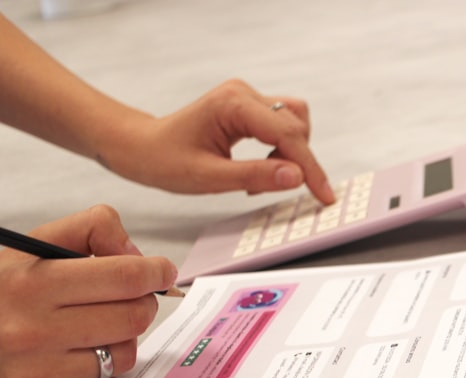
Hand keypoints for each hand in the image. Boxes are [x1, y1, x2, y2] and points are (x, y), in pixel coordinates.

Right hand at [0, 205, 177, 377]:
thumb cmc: (3, 288)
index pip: (124, 277)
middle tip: (133, 296)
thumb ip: (91, 230)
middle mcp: (34, 328)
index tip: (161, 271)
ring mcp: (40, 368)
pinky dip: (104, 361)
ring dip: (125, 335)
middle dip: (144, 302)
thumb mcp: (33, 245)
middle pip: (134, 316)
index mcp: (33, 282)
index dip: (155, 272)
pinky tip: (81, 347)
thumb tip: (138, 256)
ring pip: (125, 352)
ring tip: (100, 321)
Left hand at [101, 79, 335, 204]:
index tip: (324, 194)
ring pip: (294, 123)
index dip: (310, 167)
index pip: (288, 135)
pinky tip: (259, 169)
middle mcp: (244, 94)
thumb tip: (296, 177)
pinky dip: (280, 151)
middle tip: (270, 188)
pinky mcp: (248, 107)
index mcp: (234, 105)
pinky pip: (281, 126)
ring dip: (290, 155)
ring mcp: (246, 98)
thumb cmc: (164, 160)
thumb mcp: (209, 177)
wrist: (141, 146)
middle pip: (296, 126)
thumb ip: (256, 176)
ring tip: (261, 179)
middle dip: (295, 162)